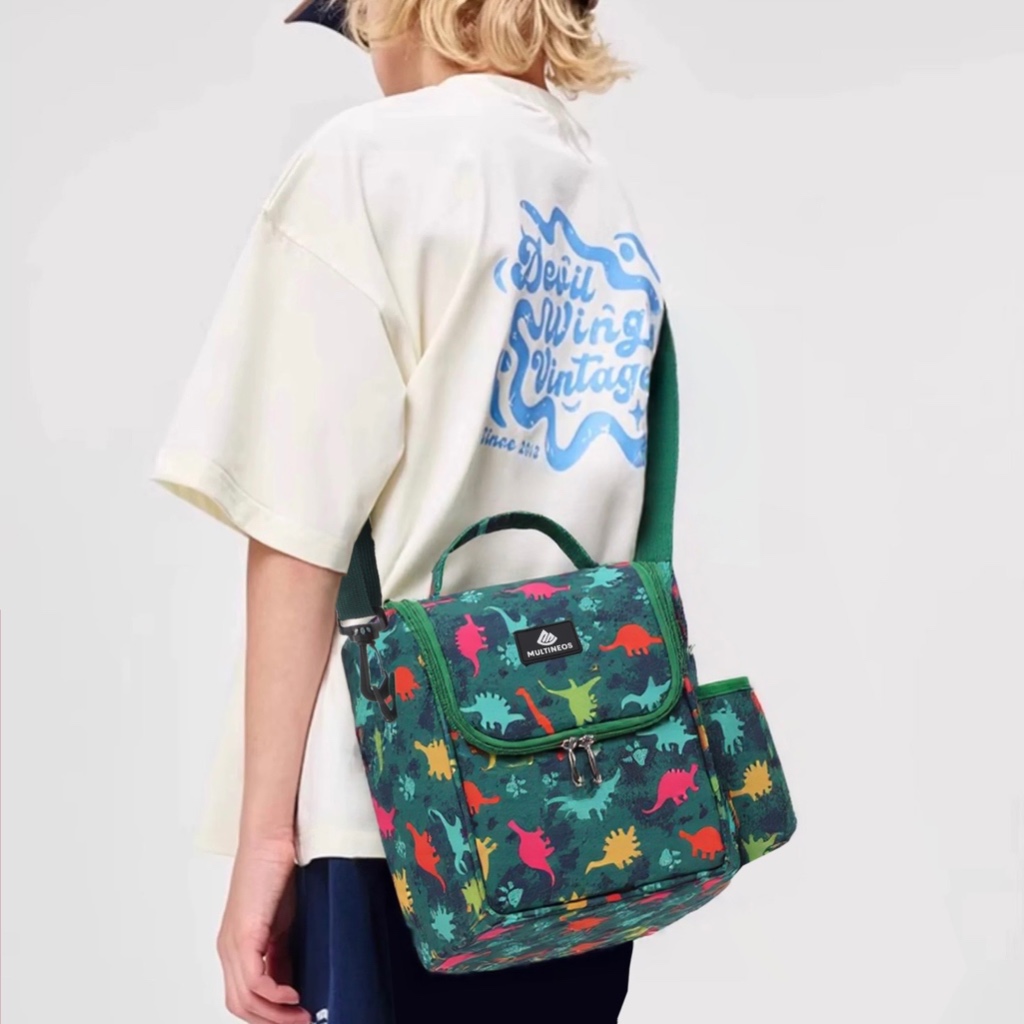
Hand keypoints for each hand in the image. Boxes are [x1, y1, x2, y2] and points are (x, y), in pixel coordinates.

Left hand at [218, 838, 311, 1023]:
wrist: (271, 839)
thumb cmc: (277, 872)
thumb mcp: (282, 923)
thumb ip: (281, 953)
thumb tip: (290, 983)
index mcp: (235, 947)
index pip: (243, 996)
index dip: (268, 1013)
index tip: (296, 1016)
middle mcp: (228, 949)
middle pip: (240, 1005)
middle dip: (272, 1021)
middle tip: (302, 1022)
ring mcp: (233, 943)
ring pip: (244, 999)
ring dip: (275, 1014)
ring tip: (302, 1015)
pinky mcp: (245, 934)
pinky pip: (255, 981)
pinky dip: (274, 995)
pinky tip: (293, 994)